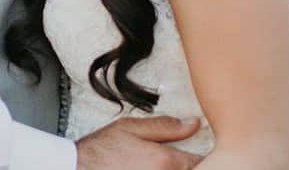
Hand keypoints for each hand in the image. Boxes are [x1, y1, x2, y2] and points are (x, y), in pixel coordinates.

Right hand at [76, 115, 205, 169]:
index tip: (209, 151)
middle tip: (196, 157)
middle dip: (198, 165)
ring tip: (178, 161)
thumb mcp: (131, 128)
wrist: (80, 169)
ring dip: (182, 168)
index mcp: (164, 161)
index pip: (200, 162)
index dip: (208, 157)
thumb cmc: (104, 149)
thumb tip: (194, 123)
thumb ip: (165, 126)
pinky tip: (156, 167)